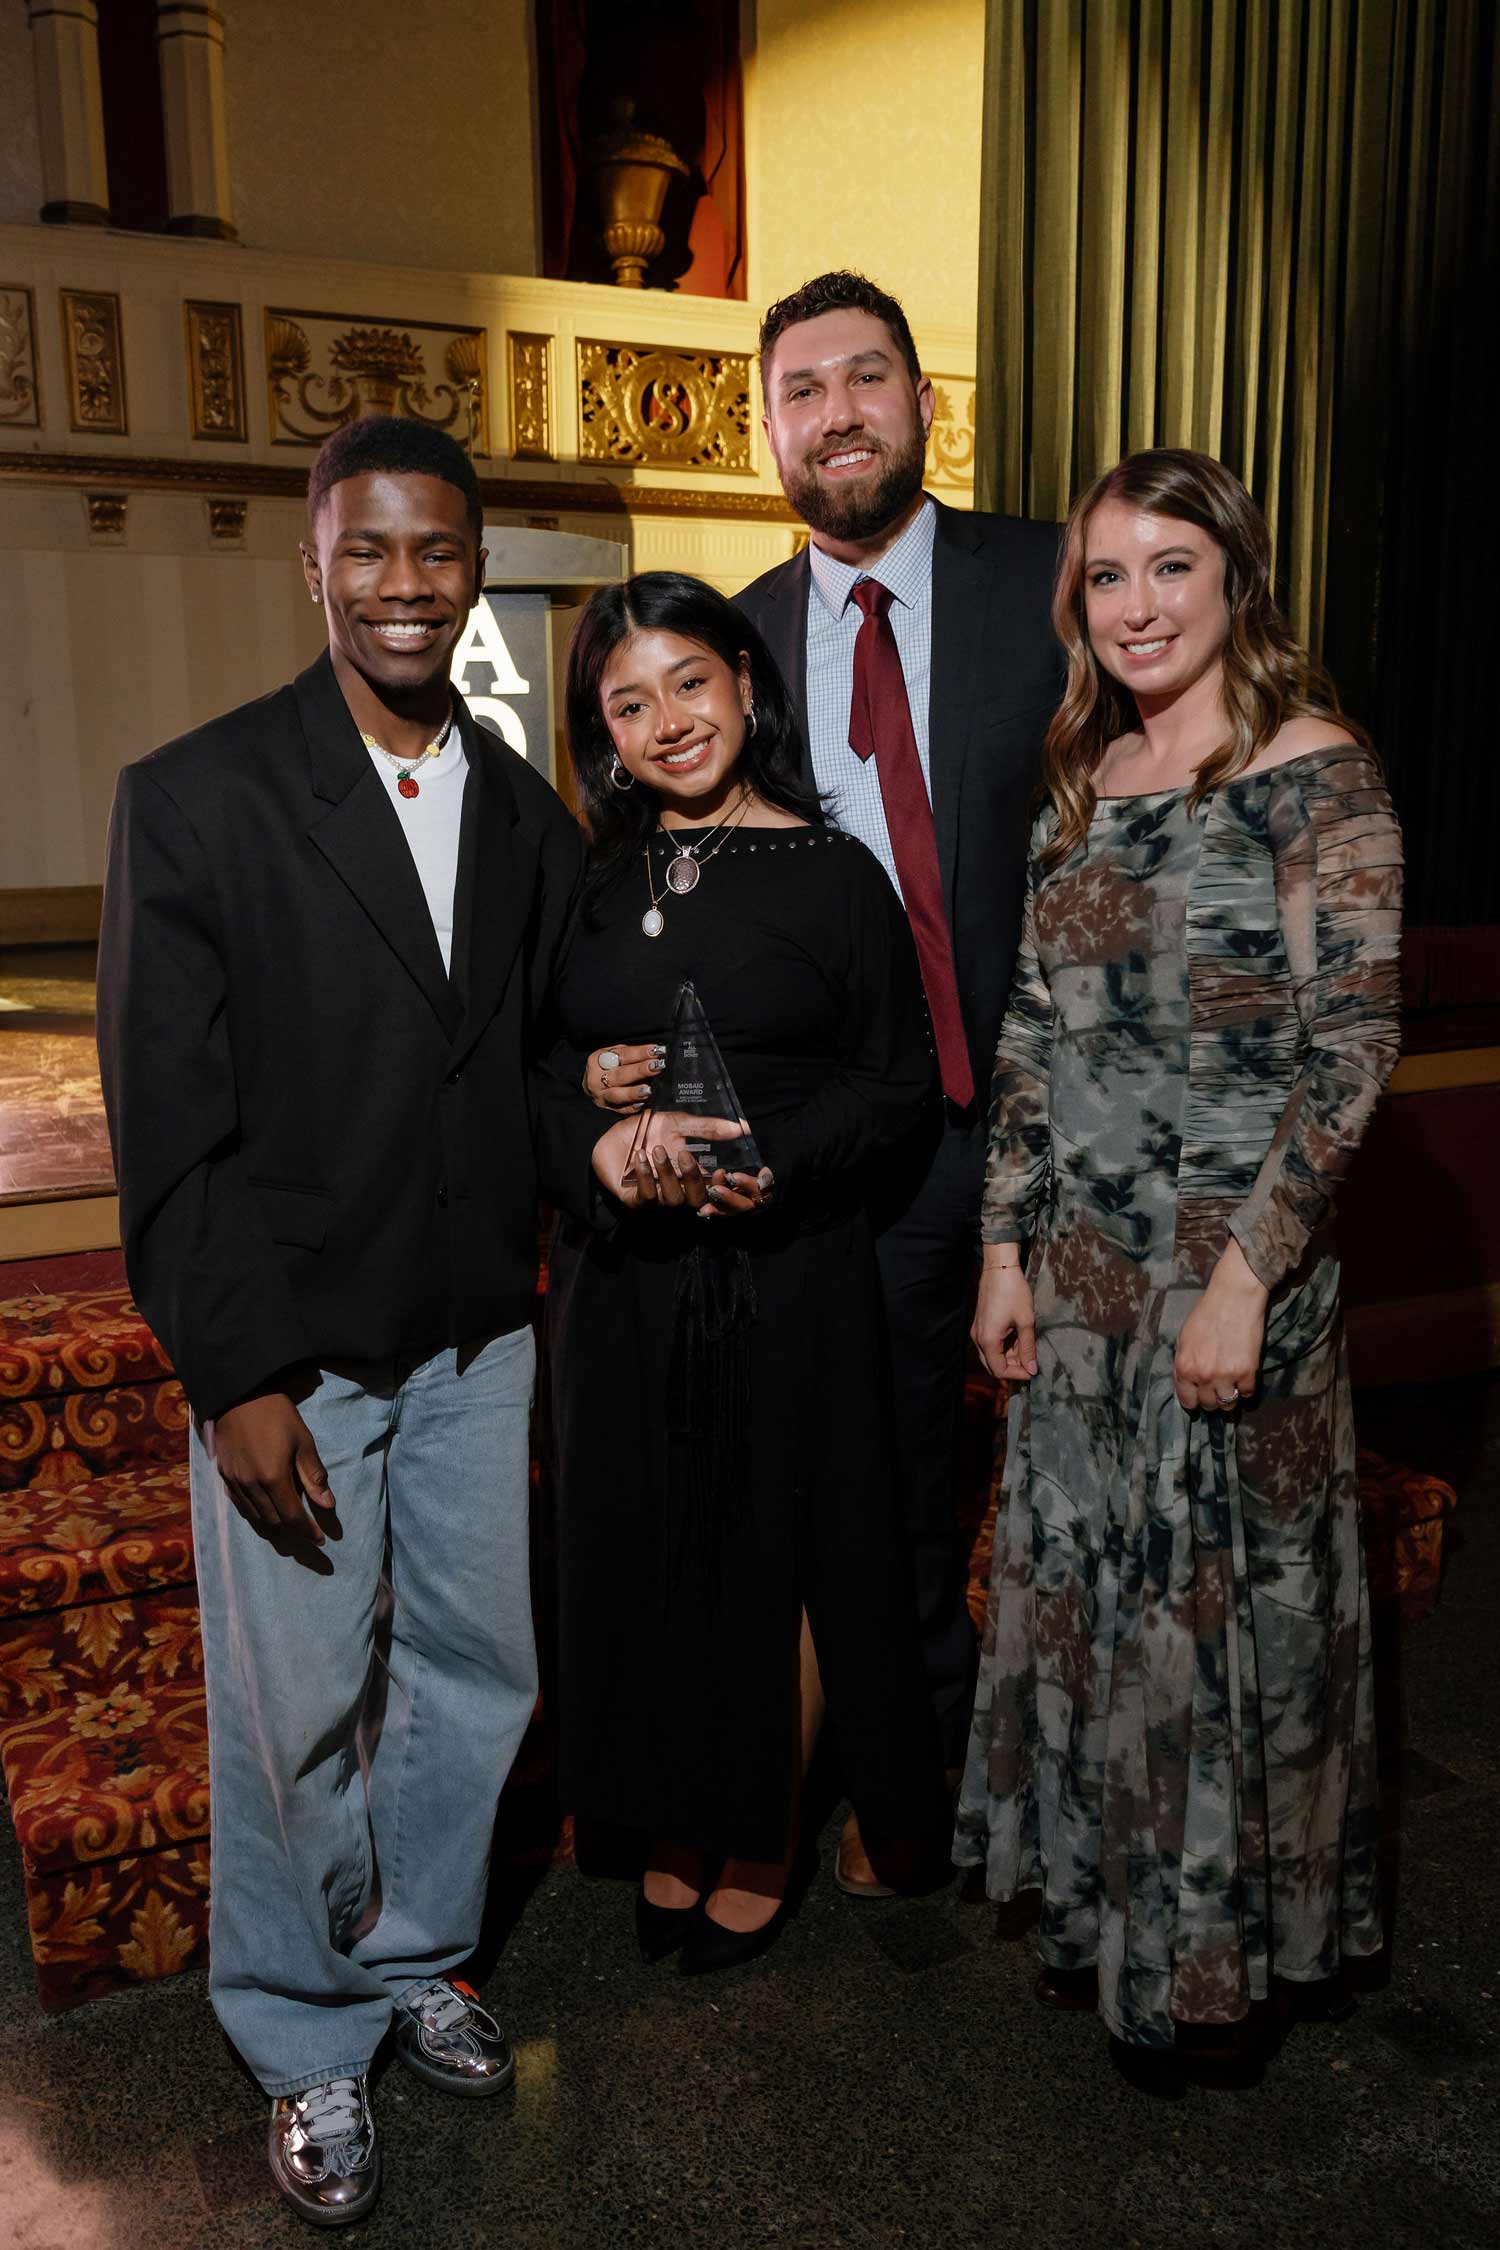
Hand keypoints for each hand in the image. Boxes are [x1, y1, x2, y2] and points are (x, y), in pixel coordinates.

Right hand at [209, 1390, 335, 1543]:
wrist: (239, 1395)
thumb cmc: (277, 1415)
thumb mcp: (303, 1441)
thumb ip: (314, 1475)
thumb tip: (327, 1504)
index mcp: (273, 1477)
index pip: (292, 1517)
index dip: (307, 1531)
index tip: (321, 1540)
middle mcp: (251, 1485)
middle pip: (273, 1521)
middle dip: (292, 1531)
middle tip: (307, 1533)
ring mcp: (234, 1481)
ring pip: (255, 1516)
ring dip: (273, 1524)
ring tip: (289, 1525)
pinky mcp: (224, 1475)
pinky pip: (240, 1504)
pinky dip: (254, 1513)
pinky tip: (264, 1510)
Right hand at [582, 1041, 664, 1110]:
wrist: (592, 1085)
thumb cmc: (608, 1067)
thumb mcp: (614, 1055)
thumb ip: (632, 1053)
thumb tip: (656, 1052)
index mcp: (598, 1060)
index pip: (622, 1055)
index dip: (640, 1053)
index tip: (657, 1051)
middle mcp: (596, 1079)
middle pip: (620, 1074)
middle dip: (640, 1070)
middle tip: (657, 1066)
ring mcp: (601, 1096)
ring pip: (617, 1094)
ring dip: (634, 1092)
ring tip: (648, 1089)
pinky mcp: (607, 1109)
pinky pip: (621, 1110)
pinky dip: (631, 1107)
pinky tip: (642, 1104)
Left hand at [591, 1111, 768, 1214]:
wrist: (608, 1135)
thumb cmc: (645, 1131)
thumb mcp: (678, 1123)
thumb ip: (709, 1127)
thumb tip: (742, 1127)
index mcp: (692, 1175)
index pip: (715, 1191)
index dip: (722, 1189)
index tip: (722, 1171)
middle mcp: (677, 1190)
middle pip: (697, 1200)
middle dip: (694, 1179)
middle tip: (685, 1154)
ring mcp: (657, 1198)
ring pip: (673, 1199)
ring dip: (667, 1173)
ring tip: (656, 1149)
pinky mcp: (635, 1201)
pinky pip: (647, 1197)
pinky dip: (646, 1176)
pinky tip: (640, 1157)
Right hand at [972, 1251, 1037, 1380]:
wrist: (999, 1269)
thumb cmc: (1014, 1292)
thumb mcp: (1026, 1321)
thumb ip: (1028, 1348)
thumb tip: (1032, 1369)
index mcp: (988, 1340)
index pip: (999, 1370)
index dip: (1017, 1374)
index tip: (1033, 1371)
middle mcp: (978, 1339)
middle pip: (993, 1365)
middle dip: (1012, 1367)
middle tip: (1030, 1362)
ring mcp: (977, 1331)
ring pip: (991, 1355)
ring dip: (1009, 1357)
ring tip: (1027, 1348)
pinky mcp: (980, 1324)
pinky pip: (990, 1344)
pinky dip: (1004, 1347)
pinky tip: (1018, 1339)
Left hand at [1173, 1238, 1267, 1412]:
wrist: (1234, 1297)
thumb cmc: (1206, 1313)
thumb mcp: (1184, 1338)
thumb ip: (1184, 1363)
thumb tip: (1187, 1382)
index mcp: (1184, 1368)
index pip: (1187, 1401)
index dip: (1194, 1400)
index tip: (1200, 1396)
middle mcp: (1203, 1376)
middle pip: (1208, 1405)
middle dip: (1212, 1398)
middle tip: (1217, 1387)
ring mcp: (1226, 1376)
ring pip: (1228, 1405)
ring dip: (1229, 1397)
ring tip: (1231, 1386)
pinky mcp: (1248, 1372)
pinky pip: (1247, 1394)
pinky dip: (1246, 1388)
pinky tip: (1244, 1377)